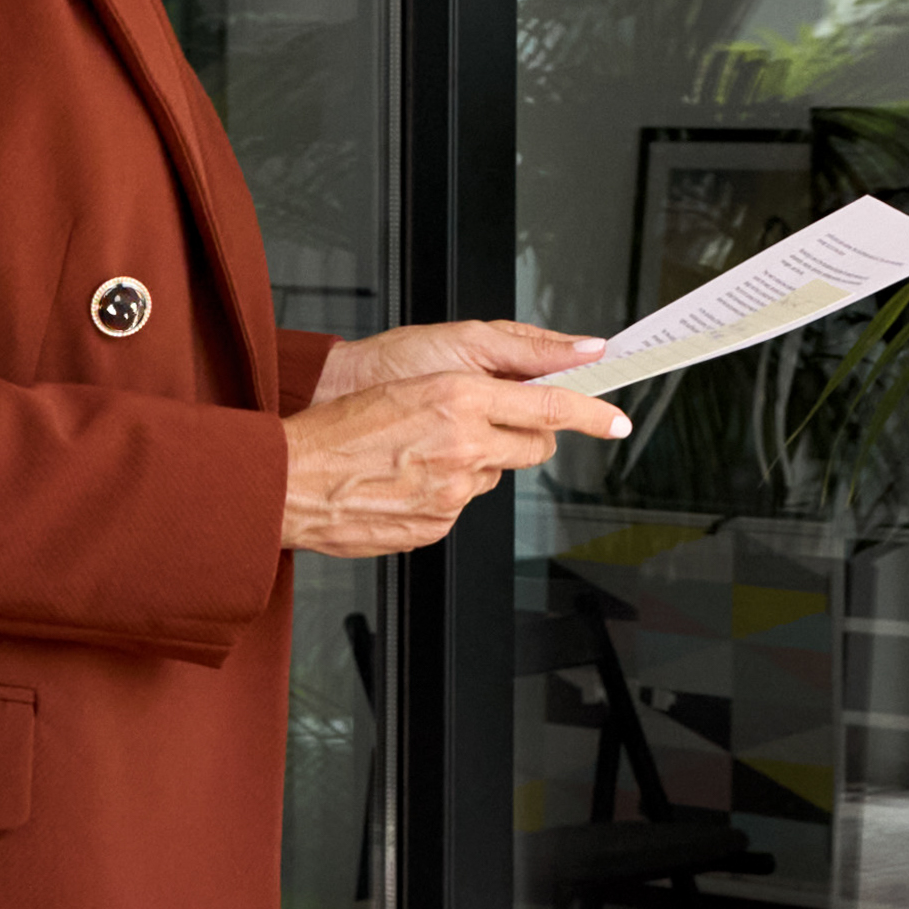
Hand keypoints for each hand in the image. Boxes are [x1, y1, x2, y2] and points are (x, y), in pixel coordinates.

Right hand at [279, 321, 629, 557]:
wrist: (291, 480)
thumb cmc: (338, 427)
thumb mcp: (411, 383)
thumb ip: (472, 388)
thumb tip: (516, 398)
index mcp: (458, 398)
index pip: (549, 406)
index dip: (592, 414)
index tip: (617, 420)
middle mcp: (464, 445)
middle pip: (533, 445)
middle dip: (526, 434)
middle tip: (487, 424)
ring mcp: (453, 492)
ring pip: (493, 474)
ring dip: (473, 463)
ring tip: (420, 454)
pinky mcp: (438, 525)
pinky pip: (461, 505)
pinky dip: (444, 493)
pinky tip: (407, 482)